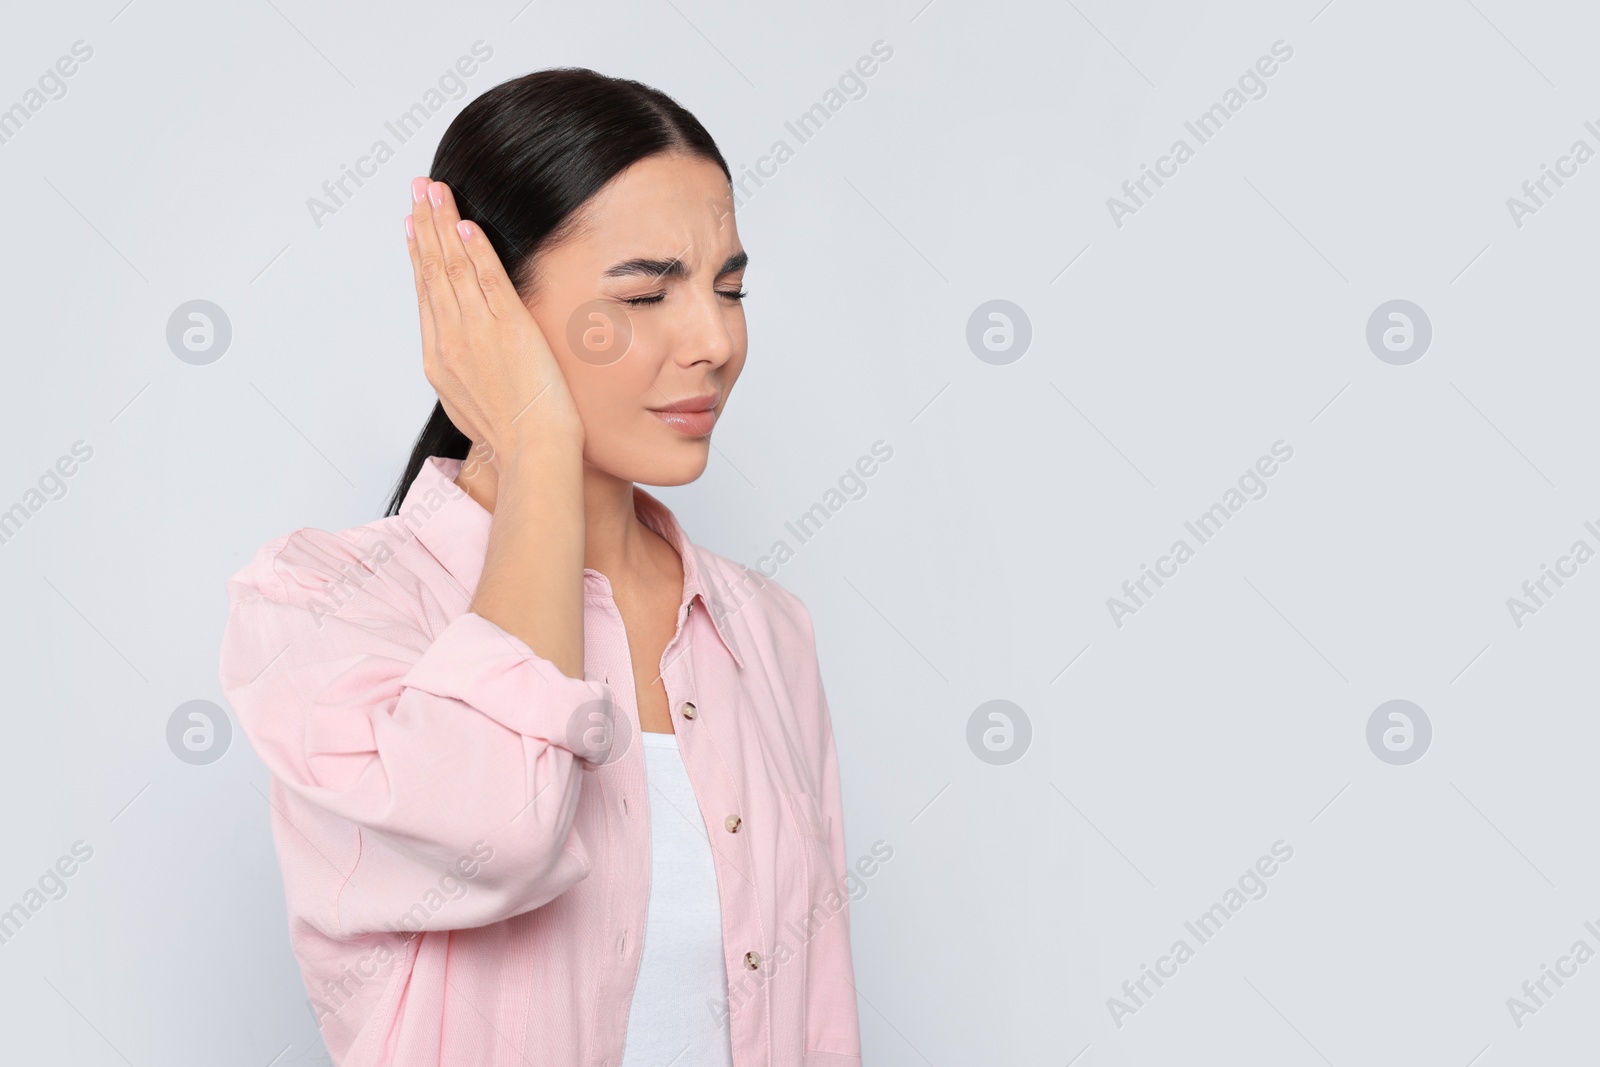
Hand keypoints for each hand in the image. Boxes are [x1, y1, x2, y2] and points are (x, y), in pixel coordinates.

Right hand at [405, 176, 583, 463]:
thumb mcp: (471, 405)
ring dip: (443, 223)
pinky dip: (476, 249)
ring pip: (453, 267)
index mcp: (439, 360)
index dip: (418, 256)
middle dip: (424, 225)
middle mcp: (450, 340)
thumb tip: (465, 360)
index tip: (413, 227)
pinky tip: (466, 224)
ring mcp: (476, 332)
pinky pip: (486, 279)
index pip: (426, 295)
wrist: (531, 452)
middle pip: (432, 272)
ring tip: (435, 189)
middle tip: (417, 189)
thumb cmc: (512, 437)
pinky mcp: (507, 328)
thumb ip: (463, 373)